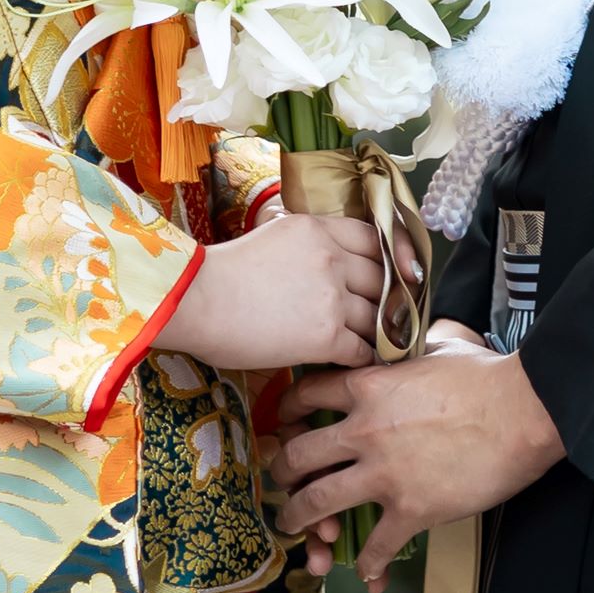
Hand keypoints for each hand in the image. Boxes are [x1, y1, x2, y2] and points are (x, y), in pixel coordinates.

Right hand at [163, 211, 383, 370]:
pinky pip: (362, 349)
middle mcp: (331, 259)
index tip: (398, 272)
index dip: (389, 257)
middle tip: (395, 314)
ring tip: (385, 343)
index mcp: (318, 230)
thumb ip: (308, 242)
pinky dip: (366, 358)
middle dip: (388, 298)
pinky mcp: (325, 336)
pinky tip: (362, 362)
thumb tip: (328, 255)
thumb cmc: (222, 273)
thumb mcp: (272, 236)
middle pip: (380, 278)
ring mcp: (331, 297)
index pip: (372, 238)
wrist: (195, 301)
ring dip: (381, 332)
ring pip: (377, 316)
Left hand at [274, 344, 565, 592]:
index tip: (285, 422)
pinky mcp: (411, 509)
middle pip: (299, 455)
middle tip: (281, 481)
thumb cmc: (489, 376)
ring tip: (295, 528)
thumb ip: (413, 348)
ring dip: (300, 520)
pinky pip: (375, 546)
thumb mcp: (439, 346)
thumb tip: (417, 334)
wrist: (524, 411)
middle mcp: (365, 431)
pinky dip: (367, 563)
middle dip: (283, 473)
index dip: (288, 410)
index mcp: (369, 387)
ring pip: (319, 504)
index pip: (307, 395)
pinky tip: (367, 571)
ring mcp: (385, 474)